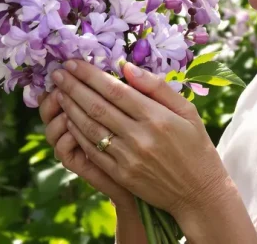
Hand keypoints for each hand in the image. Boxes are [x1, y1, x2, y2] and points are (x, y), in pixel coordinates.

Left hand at [51, 60, 230, 220]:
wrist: (199, 193)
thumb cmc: (196, 146)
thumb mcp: (187, 111)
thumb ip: (157, 88)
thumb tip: (127, 67)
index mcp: (157, 117)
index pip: (114, 90)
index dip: (90, 75)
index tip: (73, 63)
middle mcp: (140, 137)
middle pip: (97, 106)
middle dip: (73, 87)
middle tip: (57, 73)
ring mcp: (128, 158)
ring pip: (91, 128)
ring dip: (71, 108)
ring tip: (59, 92)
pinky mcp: (121, 175)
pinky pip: (93, 151)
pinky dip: (78, 134)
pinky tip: (68, 120)